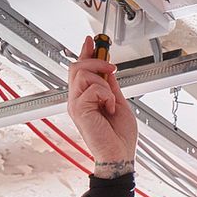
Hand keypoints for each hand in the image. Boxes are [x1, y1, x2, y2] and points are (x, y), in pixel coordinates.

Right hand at [66, 35, 135, 168]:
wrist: (120, 155)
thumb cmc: (119, 137)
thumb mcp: (118, 103)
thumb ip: (110, 86)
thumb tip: (108, 69)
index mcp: (85, 98)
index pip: (80, 69)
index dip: (85, 52)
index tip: (92, 41)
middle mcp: (77, 100)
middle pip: (76, 66)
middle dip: (96, 60)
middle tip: (111, 68)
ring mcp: (76, 105)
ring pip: (82, 73)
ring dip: (103, 83)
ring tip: (110, 100)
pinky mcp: (79, 110)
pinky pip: (92, 88)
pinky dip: (106, 95)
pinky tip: (109, 109)